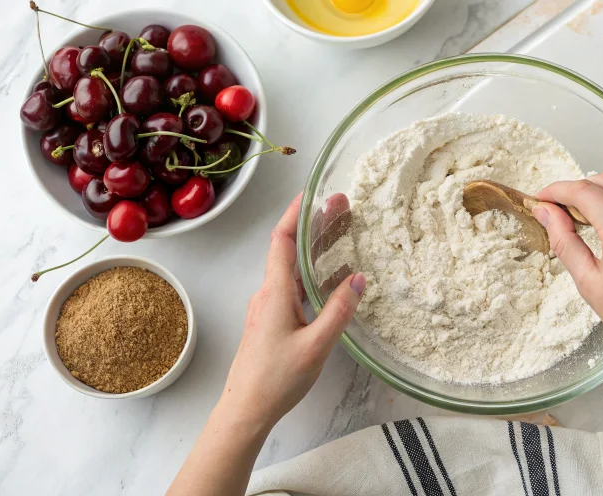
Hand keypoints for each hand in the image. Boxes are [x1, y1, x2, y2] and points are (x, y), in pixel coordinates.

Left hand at [218, 193, 366, 428]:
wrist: (244, 410)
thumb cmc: (276, 379)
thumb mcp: (316, 346)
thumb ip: (338, 312)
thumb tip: (358, 279)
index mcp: (274, 292)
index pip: (282, 239)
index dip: (297, 212)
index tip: (315, 191)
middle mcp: (268, 294)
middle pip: (290, 248)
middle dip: (315, 224)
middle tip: (343, 207)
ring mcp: (268, 308)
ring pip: (293, 269)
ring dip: (316, 250)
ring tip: (344, 235)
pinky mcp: (271, 322)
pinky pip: (294, 288)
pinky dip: (313, 276)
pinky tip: (333, 281)